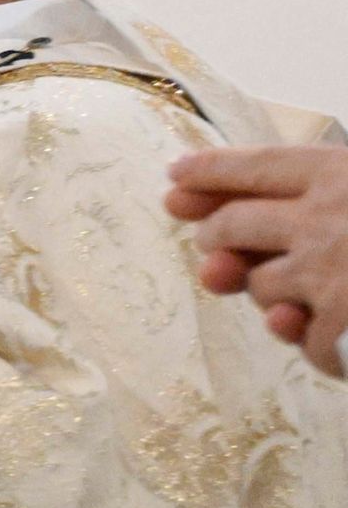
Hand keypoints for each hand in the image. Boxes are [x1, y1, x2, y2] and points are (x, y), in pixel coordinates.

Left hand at [170, 143, 347, 375]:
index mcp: (344, 175)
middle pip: (234, 224)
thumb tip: (213, 259)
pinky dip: (321, 341)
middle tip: (213, 244)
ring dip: (279, 296)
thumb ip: (311, 207)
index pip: (260, 166)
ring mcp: (327, 273)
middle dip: (216, 235)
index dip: (214, 169)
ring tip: (329, 294)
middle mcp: (325, 218)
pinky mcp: (337, 327)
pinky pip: (303, 340)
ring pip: (259, 286)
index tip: (176, 175)